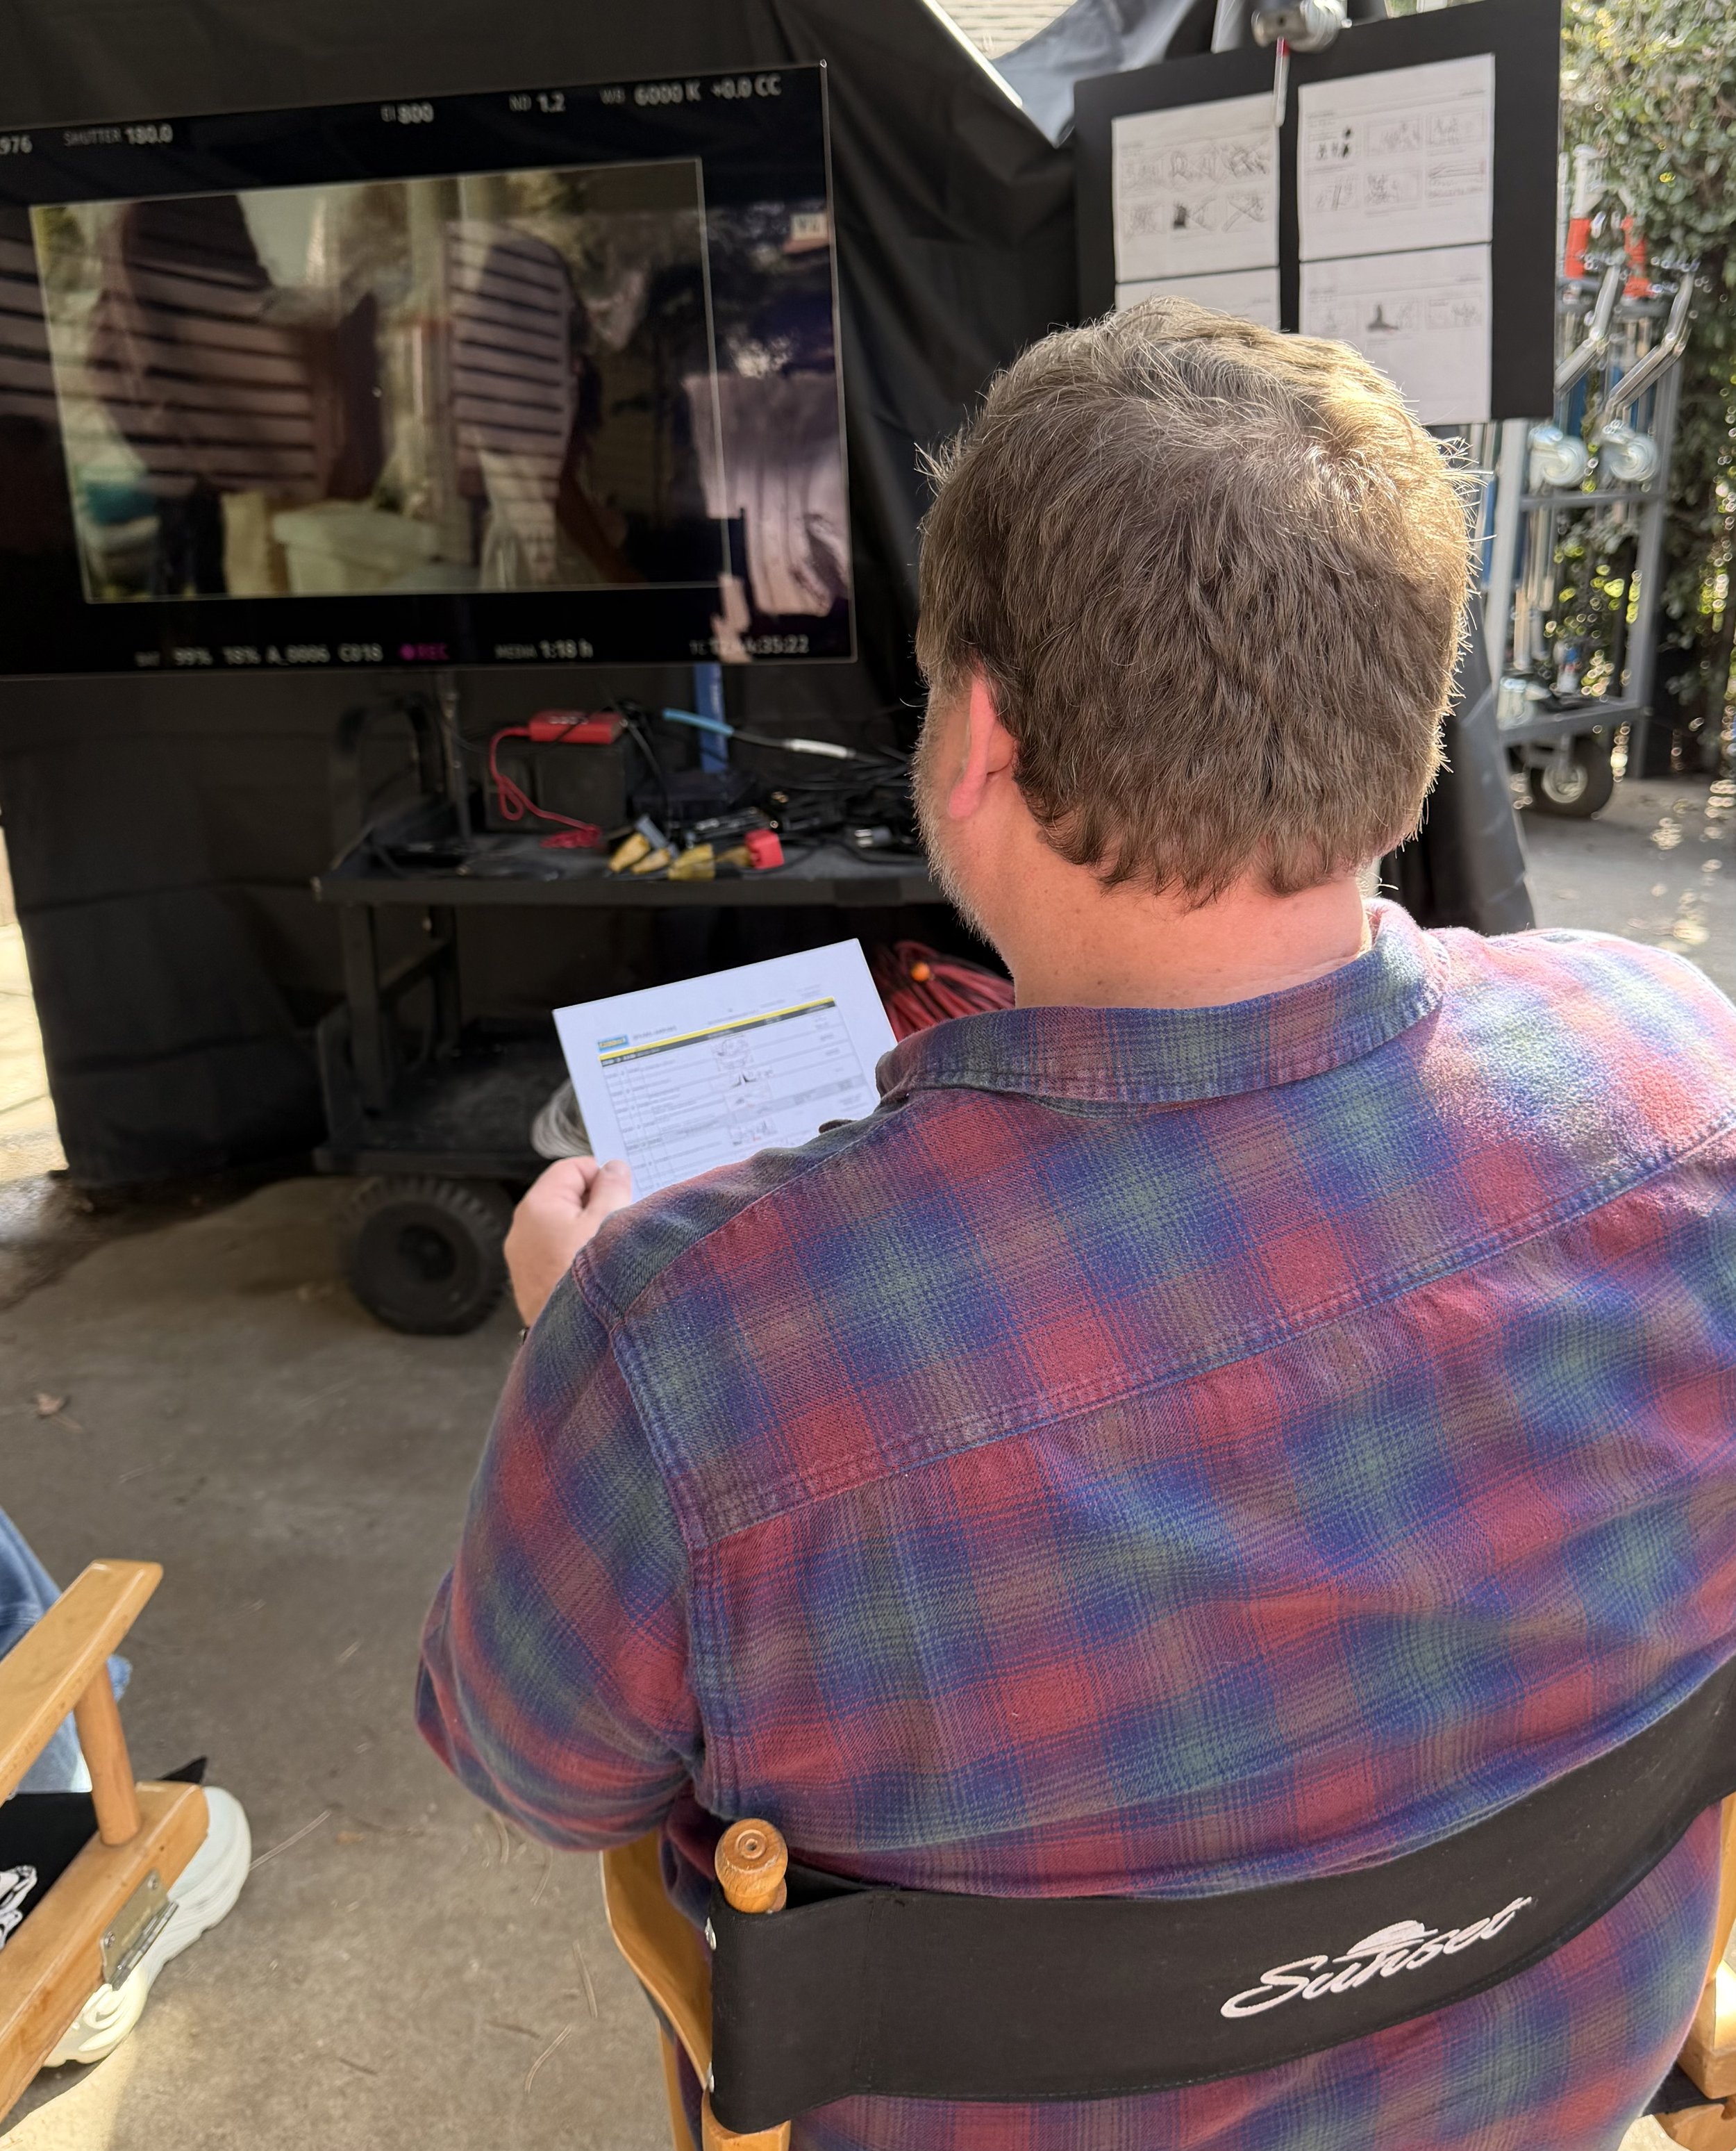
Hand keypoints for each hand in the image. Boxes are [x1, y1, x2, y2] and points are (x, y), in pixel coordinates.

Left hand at [504, 1156, 632, 1327]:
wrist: (569, 1337)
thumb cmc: (585, 1279)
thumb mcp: (608, 1221)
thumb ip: (613, 1187)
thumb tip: (613, 1169)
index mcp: (538, 1205)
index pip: (573, 1168)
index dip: (601, 1175)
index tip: (623, 1190)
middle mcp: (523, 1227)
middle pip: (566, 1196)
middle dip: (596, 1203)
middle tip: (621, 1219)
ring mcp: (523, 1256)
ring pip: (562, 1226)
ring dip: (588, 1230)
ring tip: (610, 1248)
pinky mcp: (530, 1278)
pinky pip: (555, 1251)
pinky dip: (575, 1252)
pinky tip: (596, 1268)